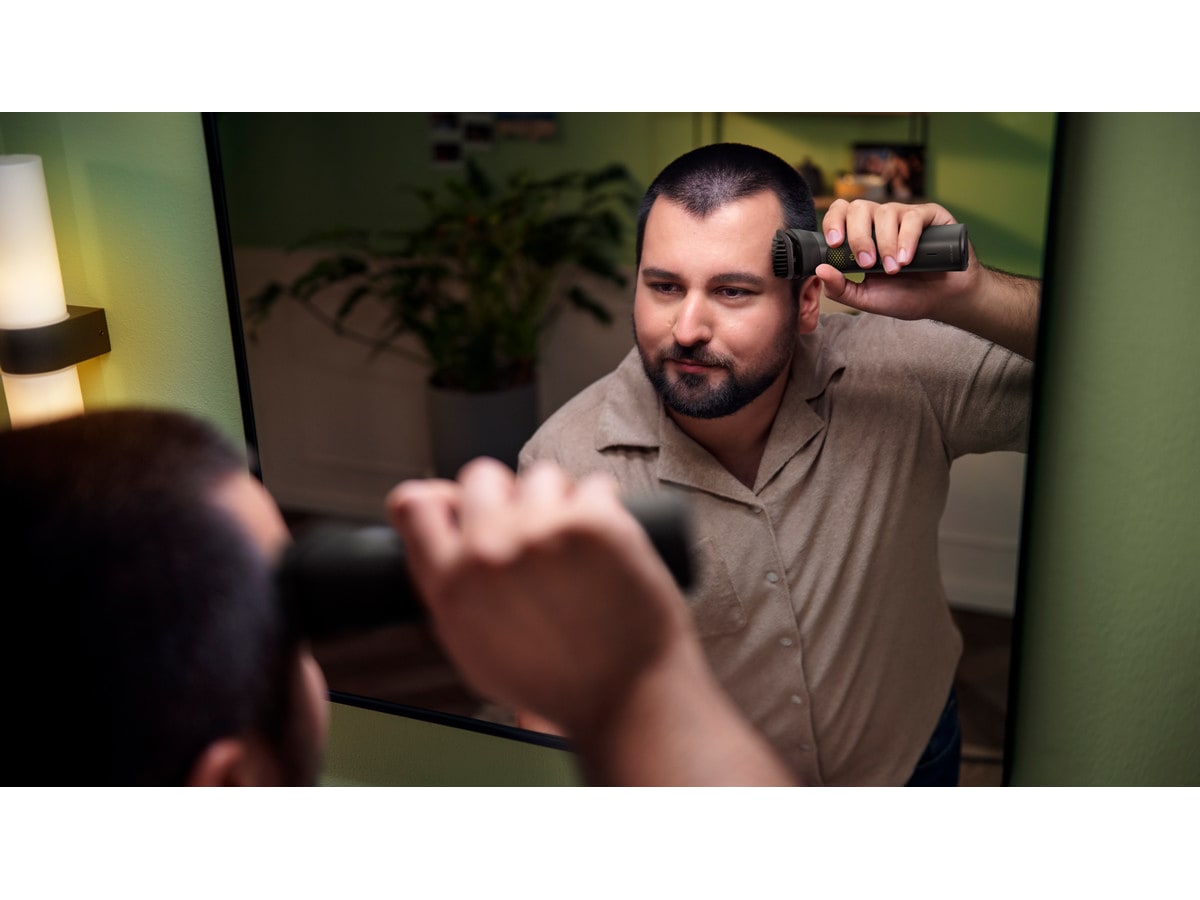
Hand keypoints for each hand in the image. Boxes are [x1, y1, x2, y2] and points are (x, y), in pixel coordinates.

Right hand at [386, 457, 690, 738]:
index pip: (415, 505)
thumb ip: (448, 584)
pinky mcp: (594, 523)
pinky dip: (604, 508)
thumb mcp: (474, 648)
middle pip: (482, 476)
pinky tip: (606, 545)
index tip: (465, 507)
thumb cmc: (556, 680)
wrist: (627, 697)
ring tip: (575, 547)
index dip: (444, 501)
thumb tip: (429, 517)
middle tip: (532, 531)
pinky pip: (595, 485)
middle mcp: (489, 554)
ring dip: (559, 501)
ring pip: (542, 477)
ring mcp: (542, 533)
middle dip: (507, 497)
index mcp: (451, 586)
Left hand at [815, 199, 981, 320]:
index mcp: (862, 235)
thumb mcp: (867, 298)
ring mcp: (905, 216)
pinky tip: (907, 258)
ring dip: (886, 242)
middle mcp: (881, 221)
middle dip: (859, 237)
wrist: (943, 301)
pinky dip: (907, 238)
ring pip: (885, 212)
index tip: (835, 244)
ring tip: (894, 268)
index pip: (841, 212)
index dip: (833, 222)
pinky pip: (913, 217)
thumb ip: (841, 288)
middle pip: (859, 208)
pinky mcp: (930, 216)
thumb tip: (819, 271)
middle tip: (868, 263)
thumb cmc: (905, 296)